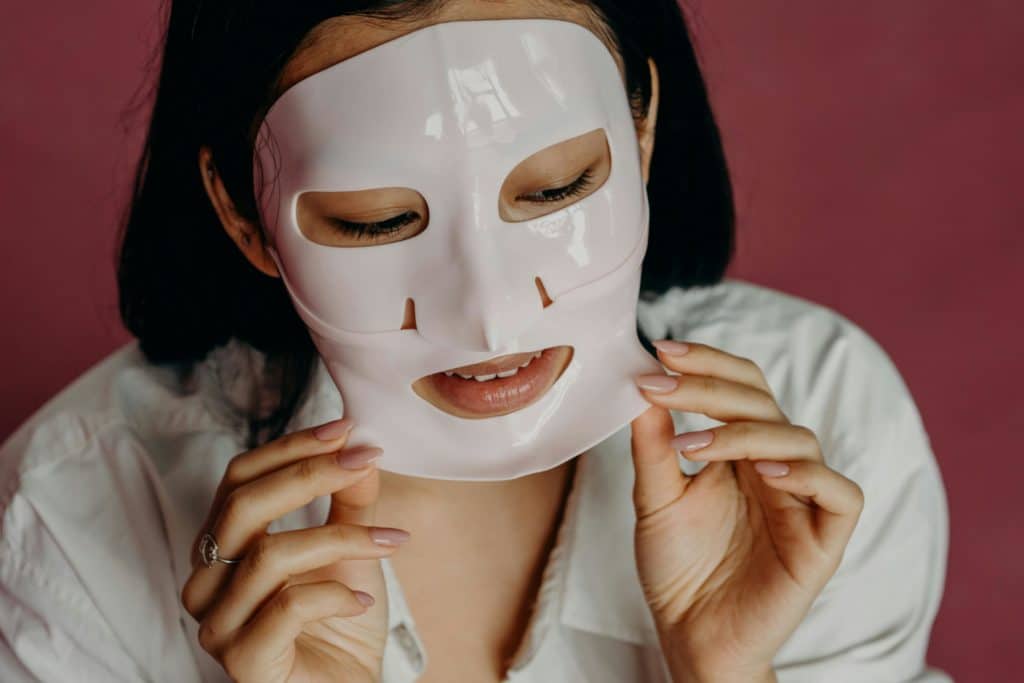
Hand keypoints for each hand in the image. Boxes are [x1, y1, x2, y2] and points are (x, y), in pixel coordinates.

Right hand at [180, 417, 407, 681]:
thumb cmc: (341, 624)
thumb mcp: (351, 549)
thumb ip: (349, 500)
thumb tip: (360, 450)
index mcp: (224, 546)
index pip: (239, 478)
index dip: (290, 447)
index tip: (346, 429)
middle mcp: (208, 582)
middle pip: (242, 505)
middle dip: (309, 474)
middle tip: (365, 462)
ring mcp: (219, 624)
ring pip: (270, 555)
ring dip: (342, 538)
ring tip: (390, 541)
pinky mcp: (243, 662)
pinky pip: (286, 607)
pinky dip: (334, 595)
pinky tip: (361, 602)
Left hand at [629, 340, 863, 682]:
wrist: (691, 636)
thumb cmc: (677, 569)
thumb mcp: (655, 499)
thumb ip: (654, 446)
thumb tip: (643, 387)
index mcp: (741, 452)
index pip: (740, 388)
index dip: (708, 363)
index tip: (661, 350)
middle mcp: (775, 467)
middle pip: (764, 403)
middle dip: (711, 388)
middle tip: (662, 384)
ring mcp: (803, 501)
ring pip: (799, 439)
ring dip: (743, 432)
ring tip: (690, 448)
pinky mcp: (825, 539)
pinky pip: (839, 492)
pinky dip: (805, 474)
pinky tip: (762, 473)